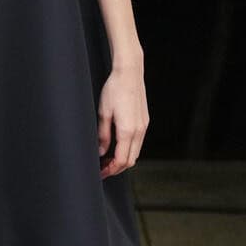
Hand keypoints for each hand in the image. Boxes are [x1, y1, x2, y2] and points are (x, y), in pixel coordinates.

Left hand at [97, 62, 147, 177]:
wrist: (130, 73)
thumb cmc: (114, 89)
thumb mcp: (103, 113)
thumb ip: (103, 135)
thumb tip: (101, 151)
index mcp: (127, 130)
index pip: (121, 160)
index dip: (111, 170)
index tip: (101, 172)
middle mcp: (139, 131)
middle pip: (130, 160)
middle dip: (117, 168)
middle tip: (102, 169)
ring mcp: (144, 126)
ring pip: (135, 152)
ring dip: (123, 159)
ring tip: (108, 159)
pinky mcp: (144, 121)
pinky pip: (138, 142)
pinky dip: (128, 149)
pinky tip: (117, 146)